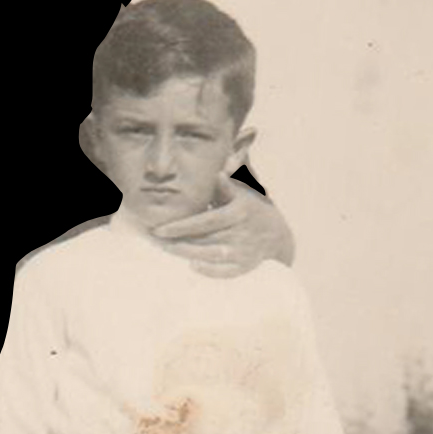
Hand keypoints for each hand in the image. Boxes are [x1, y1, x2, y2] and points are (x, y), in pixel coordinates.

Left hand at [149, 174, 294, 277]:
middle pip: (204, 239)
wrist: (277, 235)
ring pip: (211, 255)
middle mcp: (242, 232)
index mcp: (239, 210)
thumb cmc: (251, 208)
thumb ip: (230, 179)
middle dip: (177, 240)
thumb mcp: (244, 190)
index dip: (182, 226)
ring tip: (166, 248)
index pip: (206, 220)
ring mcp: (244, 251)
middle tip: (155, 239)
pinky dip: (211, 271)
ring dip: (187, 253)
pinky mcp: (245, 266)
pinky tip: (192, 265)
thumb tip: (224, 161)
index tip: (159, 228)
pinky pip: (227, 272)